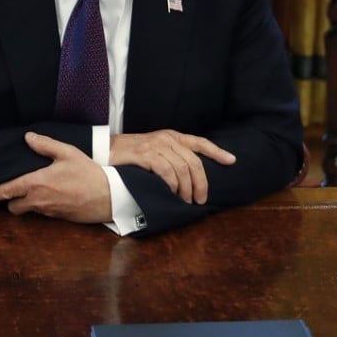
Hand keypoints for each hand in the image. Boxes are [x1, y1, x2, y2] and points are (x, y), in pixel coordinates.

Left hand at [0, 132, 111, 223]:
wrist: (108, 196)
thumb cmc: (88, 173)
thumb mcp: (68, 153)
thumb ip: (45, 145)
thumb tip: (28, 137)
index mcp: (36, 183)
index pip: (5, 192)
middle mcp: (38, 200)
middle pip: (12, 207)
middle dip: (10, 200)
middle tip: (15, 191)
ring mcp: (47, 212)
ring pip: (27, 211)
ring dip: (27, 203)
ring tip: (36, 191)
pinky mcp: (57, 219)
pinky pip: (42, 214)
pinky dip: (41, 206)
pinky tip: (53, 196)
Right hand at [109, 130, 235, 204]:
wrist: (104, 150)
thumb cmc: (130, 155)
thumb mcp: (154, 150)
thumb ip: (171, 157)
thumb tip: (189, 176)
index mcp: (172, 136)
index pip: (200, 143)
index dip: (217, 152)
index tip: (232, 161)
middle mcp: (167, 139)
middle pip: (195, 161)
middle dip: (202, 182)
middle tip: (200, 199)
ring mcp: (156, 145)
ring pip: (183, 168)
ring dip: (187, 188)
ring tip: (186, 200)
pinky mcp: (145, 154)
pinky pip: (167, 171)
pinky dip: (172, 184)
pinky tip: (172, 192)